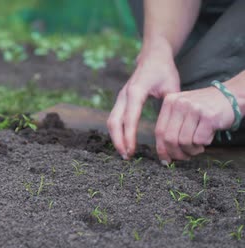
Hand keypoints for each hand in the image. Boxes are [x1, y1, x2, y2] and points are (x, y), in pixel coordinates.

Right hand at [108, 42, 179, 158]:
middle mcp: (124, 95)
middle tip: (126, 156)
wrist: (153, 56)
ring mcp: (120, 98)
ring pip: (111, 121)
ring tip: (124, 152)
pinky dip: (117, 132)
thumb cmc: (164, 70)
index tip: (132, 150)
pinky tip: (124, 142)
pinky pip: (114, 119)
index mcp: (136, 91)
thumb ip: (170, 106)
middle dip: (118, 141)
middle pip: (114, 122)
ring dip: (115, 138)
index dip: (129, 136)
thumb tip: (172, 127)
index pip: (129, 118)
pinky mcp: (120, 101)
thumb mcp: (172, 86)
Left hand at [155, 86, 235, 163]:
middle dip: (176, 153)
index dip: (161, 149)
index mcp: (169, 101)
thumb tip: (163, 153)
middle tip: (185, 156)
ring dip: (191, 150)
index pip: (159, 131)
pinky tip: (207, 138)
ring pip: (184, 142)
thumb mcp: (182, 110)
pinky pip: (199, 140)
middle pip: (170, 139)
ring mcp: (194, 109)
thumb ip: (171, 126)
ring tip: (198, 147)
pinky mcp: (209, 116)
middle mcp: (180, 103)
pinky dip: (203, 144)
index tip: (165, 160)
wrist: (230, 96)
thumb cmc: (203, 108)